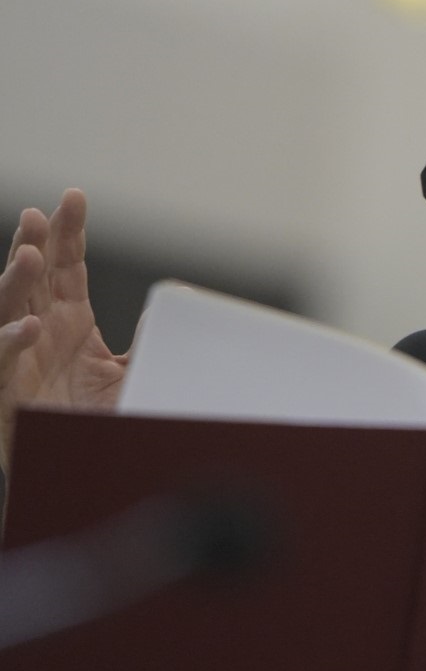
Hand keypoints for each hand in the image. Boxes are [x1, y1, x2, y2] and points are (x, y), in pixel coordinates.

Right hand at [0, 190, 127, 471]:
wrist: (87, 474)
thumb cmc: (102, 424)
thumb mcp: (133, 376)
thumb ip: (147, 342)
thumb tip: (164, 308)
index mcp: (70, 321)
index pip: (67, 265)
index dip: (69, 231)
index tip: (75, 197)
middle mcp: (40, 332)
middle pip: (33, 277)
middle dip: (34, 242)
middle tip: (39, 214)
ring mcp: (19, 360)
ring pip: (7, 308)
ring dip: (15, 280)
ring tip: (30, 256)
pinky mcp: (4, 394)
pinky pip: (1, 362)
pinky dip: (11, 342)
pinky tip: (30, 327)